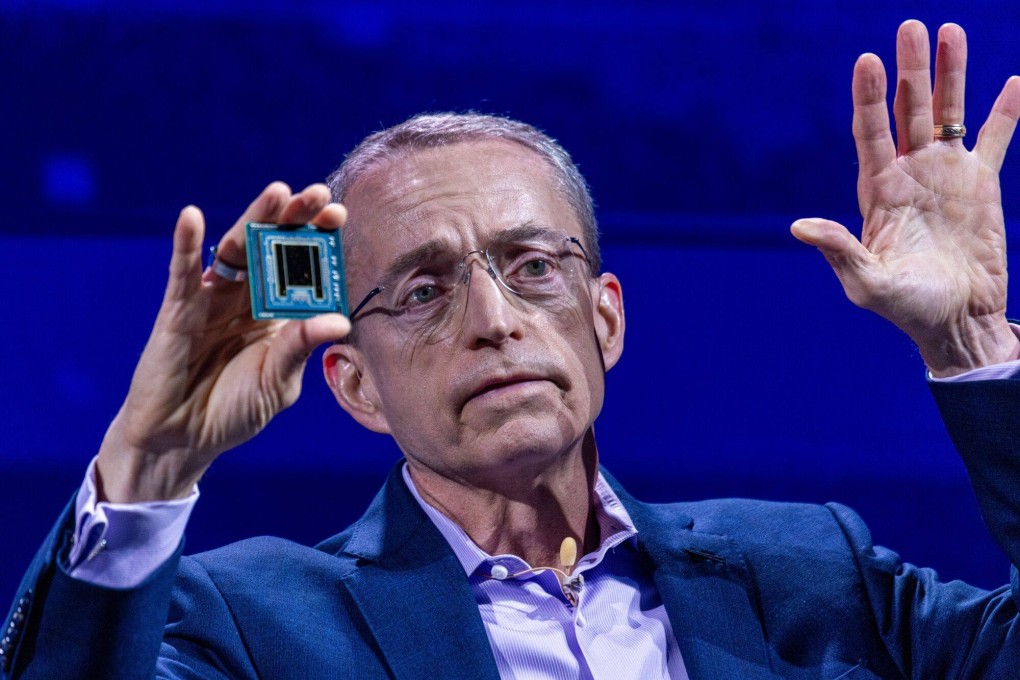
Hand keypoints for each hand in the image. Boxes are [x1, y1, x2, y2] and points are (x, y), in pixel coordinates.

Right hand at [96, 183, 350, 502]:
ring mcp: (212, 299)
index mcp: (277, 312)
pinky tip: (192, 217)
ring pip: (234, 250)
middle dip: (294, 218)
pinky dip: (186, 244)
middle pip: (271, 247)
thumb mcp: (277, 382)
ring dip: (253, 219)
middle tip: (317, 193)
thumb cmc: (235, 409)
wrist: (184, 439)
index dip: (317, 238)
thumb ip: (300, 348)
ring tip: (277, 193)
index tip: (339, 213)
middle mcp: (247, 297)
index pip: (301, 266)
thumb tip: (338, 321)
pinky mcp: (178, 311)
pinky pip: (182, 273)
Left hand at [791, 21, 1019, 376]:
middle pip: (907, 112)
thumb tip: (799, 227)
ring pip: (947, 113)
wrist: (956, 321)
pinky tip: (1014, 82)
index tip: (867, 61)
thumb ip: (840, 251)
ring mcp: (945, 175)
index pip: (870, 134)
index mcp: (878, 193)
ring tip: (949, 31)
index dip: (868, 99)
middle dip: (909, 71)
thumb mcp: (867, 283)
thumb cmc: (906, 307)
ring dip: (949, 74)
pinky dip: (1006, 112)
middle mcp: (909, 175)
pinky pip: (995, 138)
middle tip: (910, 26)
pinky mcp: (981, 184)